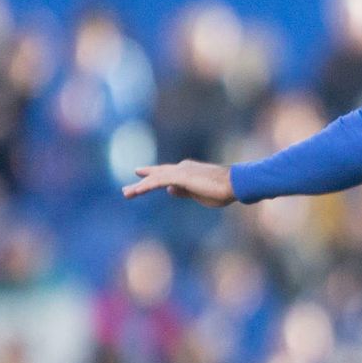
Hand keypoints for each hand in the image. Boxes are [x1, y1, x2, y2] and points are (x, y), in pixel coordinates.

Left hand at [122, 160, 236, 206]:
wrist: (235, 184)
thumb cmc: (223, 190)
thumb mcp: (199, 194)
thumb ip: (183, 191)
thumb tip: (168, 190)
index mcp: (188, 172)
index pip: (166, 174)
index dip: (152, 176)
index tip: (140, 176)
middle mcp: (182, 168)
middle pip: (157, 174)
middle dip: (142, 181)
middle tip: (126, 190)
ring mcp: (181, 171)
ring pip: (155, 178)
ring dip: (139, 187)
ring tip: (126, 194)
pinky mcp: (181, 176)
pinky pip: (158, 181)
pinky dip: (146, 186)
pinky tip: (137, 190)